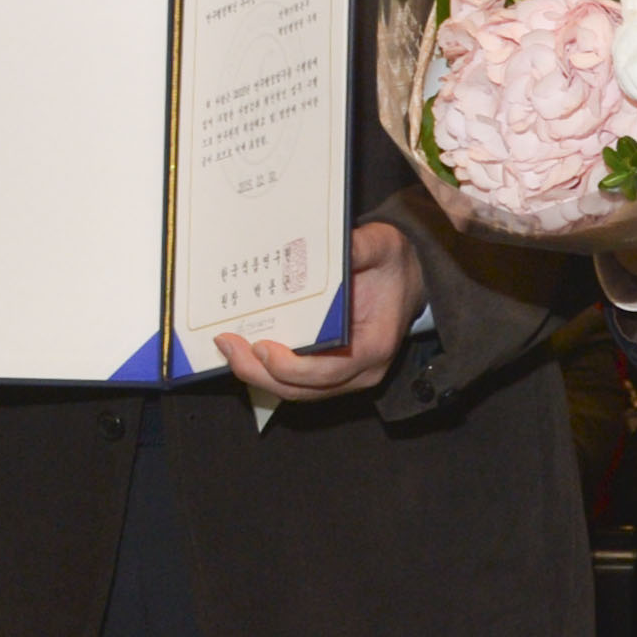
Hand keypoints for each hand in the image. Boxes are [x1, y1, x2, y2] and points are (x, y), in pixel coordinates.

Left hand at [219, 220, 421, 405]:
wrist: (408, 278)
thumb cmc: (393, 264)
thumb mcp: (383, 245)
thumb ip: (358, 246)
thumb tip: (324, 244)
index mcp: (376, 345)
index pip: (330, 371)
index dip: (292, 366)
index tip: (261, 347)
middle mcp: (362, 371)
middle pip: (303, 389)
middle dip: (259, 373)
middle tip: (228, 345)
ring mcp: (346, 377)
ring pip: (295, 392)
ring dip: (257, 375)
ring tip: (228, 347)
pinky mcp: (331, 374)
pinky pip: (294, 382)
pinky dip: (266, 371)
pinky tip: (244, 350)